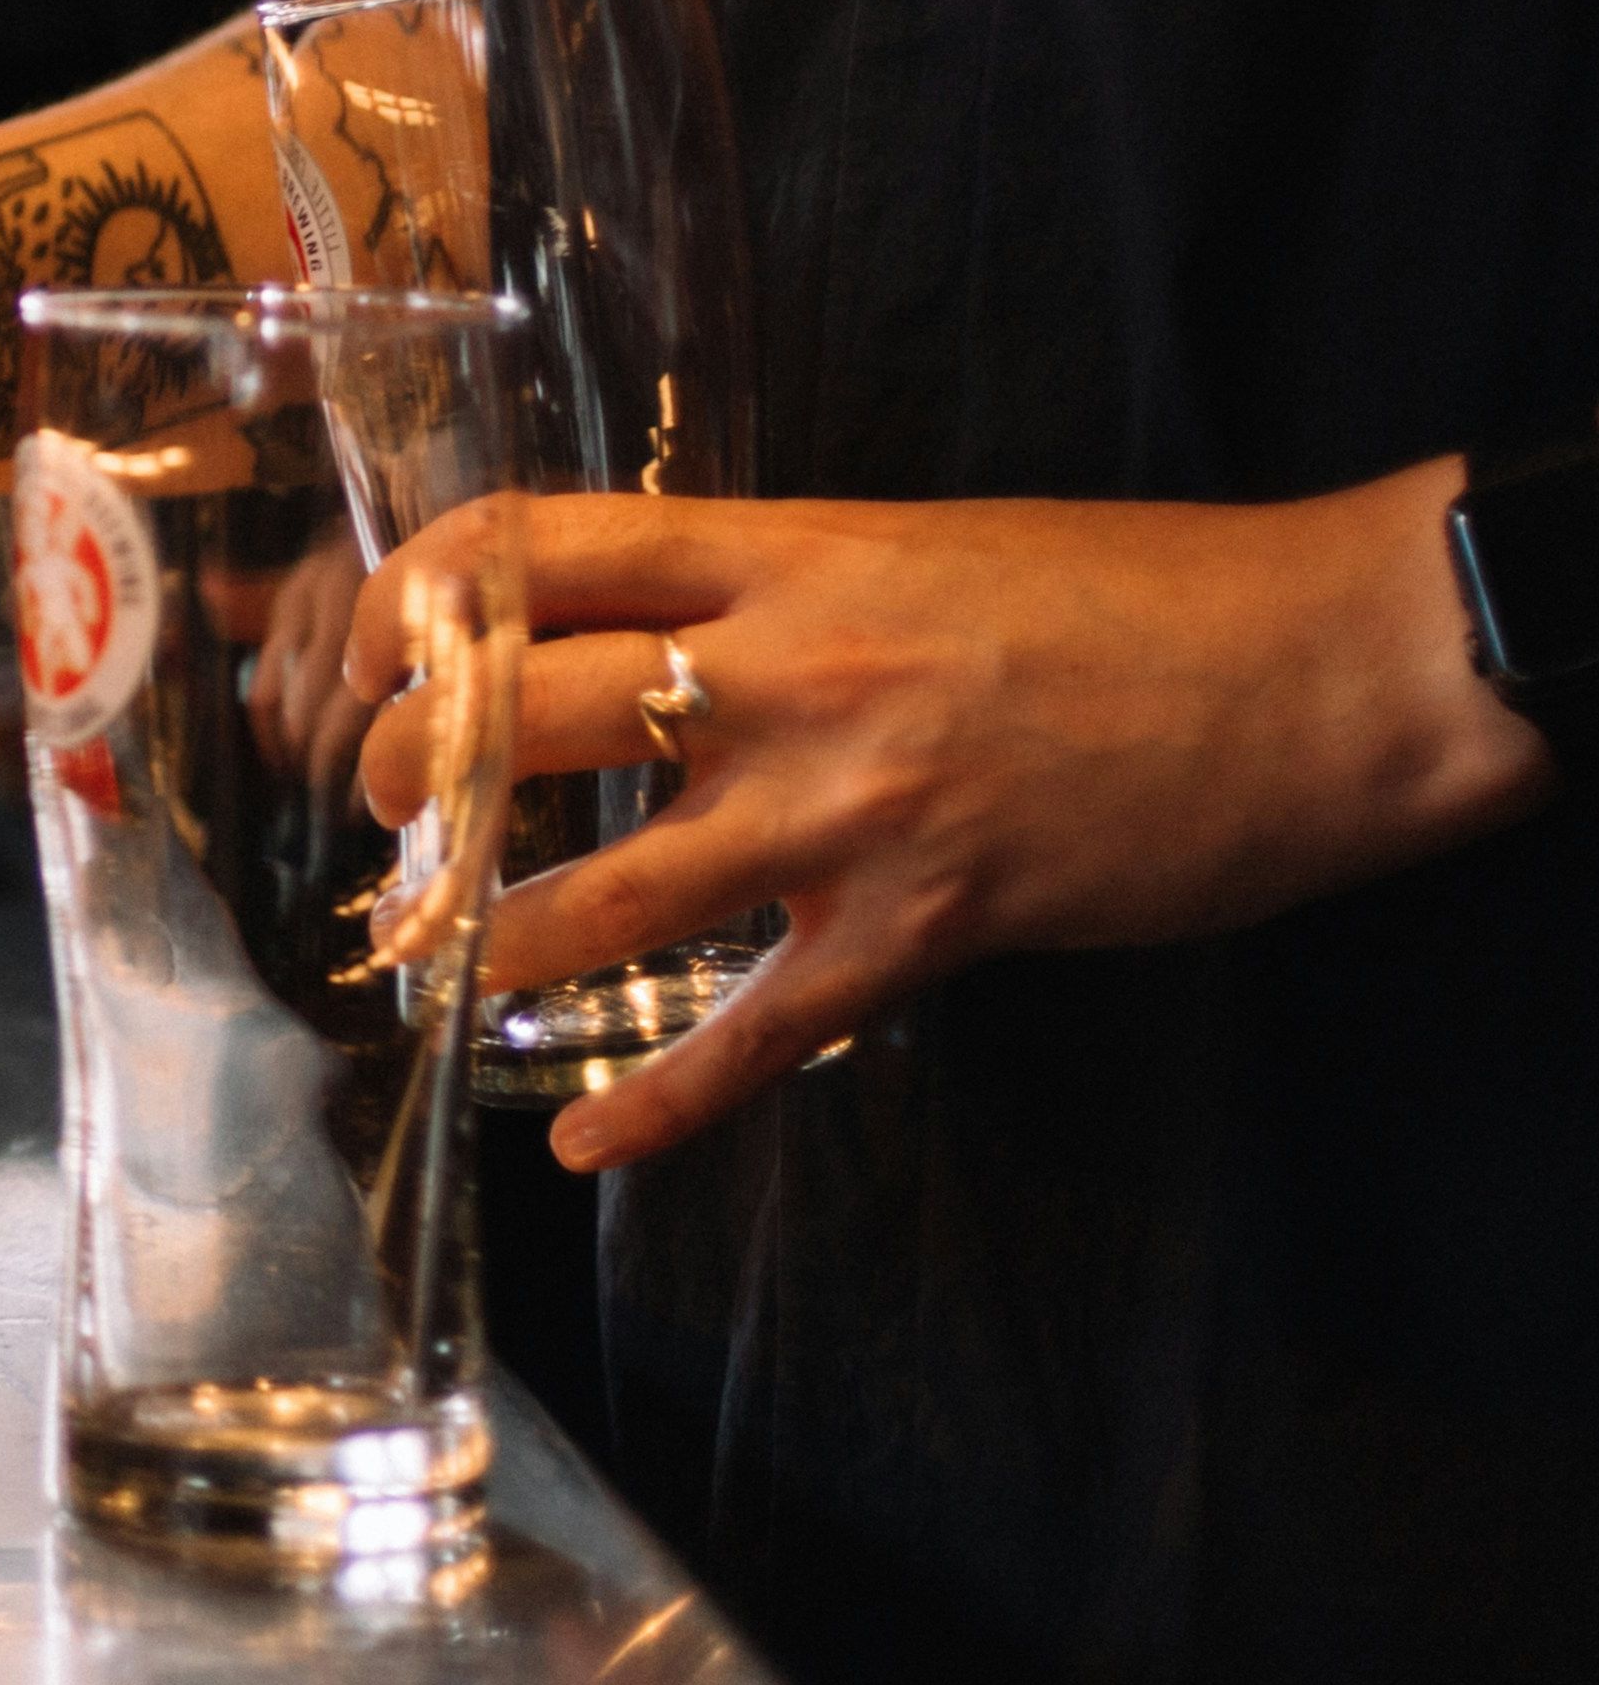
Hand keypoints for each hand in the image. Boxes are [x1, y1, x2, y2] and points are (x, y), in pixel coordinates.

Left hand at [349, 476, 1543, 1172]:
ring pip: (599, 893)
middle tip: (378, 815)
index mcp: (780, 551)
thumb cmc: (1124, 592)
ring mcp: (851, 809)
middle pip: (515, 713)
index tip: (362, 651)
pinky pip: (758, 1033)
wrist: (1322, 667)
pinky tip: (582, 1142)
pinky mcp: (926, 928)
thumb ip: (761, 582)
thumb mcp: (907, 541)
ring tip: (433, 965)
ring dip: (488, 940)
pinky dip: (658, 1103)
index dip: (409, 600)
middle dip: (406, 773)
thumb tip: (627, 623)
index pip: (528, 547)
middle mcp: (788, 671)